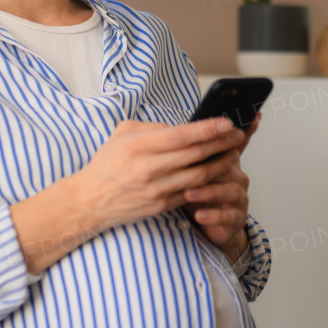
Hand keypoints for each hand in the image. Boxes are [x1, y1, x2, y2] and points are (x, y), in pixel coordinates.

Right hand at [75, 116, 244, 230]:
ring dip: (221, 164)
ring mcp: (157, 190)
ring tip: (233, 153)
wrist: (90, 201)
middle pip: (196, 155)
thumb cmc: (107, 164)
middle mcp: (149, 169)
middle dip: (222, 143)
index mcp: (138, 146)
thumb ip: (152, 127)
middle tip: (237, 135)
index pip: (182, 135)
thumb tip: (182, 127)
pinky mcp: (161, 206)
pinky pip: (192, 193)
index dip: (208, 128)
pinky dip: (208, 183)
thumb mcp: (122, 133)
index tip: (227, 122)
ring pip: (199, 176)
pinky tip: (218, 174)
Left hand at [181, 113, 260, 262]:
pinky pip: (228, 216)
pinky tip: (199, 214)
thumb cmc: (198, 196)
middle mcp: (236, 177)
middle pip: (229, 165)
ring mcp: (239, 198)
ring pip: (230, 190)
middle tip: (192, 165)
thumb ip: (190, 151)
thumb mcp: (192, 170)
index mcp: (226, 162)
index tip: (253, 116)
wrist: (209, 226)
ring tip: (189, 193)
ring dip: (208, 191)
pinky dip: (213, 215)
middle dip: (212, 164)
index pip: (236, 142)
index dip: (245, 129)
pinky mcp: (236, 218)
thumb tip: (174, 128)